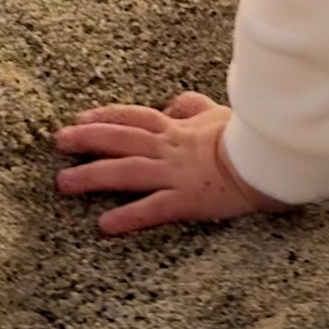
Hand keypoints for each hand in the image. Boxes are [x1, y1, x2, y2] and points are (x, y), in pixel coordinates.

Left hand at [53, 91, 294, 235]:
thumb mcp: (217, 114)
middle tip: (57, 142)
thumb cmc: (247, 137)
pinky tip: (103, 225)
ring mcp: (175, 174)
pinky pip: (152, 209)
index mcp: (176, 129)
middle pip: (119, 140)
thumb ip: (193, 108)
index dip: (103, 117)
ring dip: (91, 177)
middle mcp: (169, 149)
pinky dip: (126, 216)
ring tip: (63, 183)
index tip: (78, 119)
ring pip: (125, 172)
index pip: (132, 117)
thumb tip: (174, 102)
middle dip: (85, 140)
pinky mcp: (187, 200)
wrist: (271, 158)